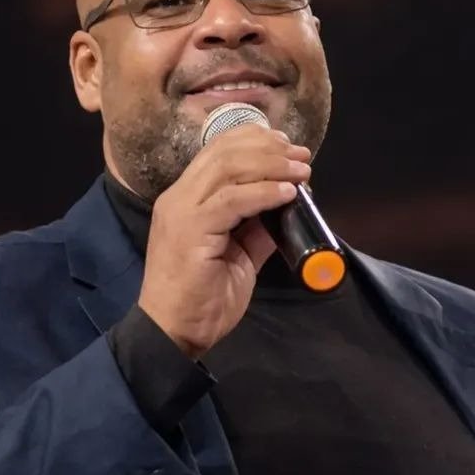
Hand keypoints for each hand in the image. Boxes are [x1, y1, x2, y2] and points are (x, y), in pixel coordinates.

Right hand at [137, 124, 311, 358]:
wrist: (173, 333)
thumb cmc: (202, 300)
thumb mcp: (238, 257)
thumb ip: (255, 230)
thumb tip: (286, 209)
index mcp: (186, 199)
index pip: (217, 151)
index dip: (255, 141)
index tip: (287, 146)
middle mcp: (179, 198)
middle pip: (224, 152)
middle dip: (269, 149)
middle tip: (301, 157)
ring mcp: (182, 212)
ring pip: (228, 168)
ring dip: (271, 166)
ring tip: (301, 172)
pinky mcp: (191, 230)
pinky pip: (232, 200)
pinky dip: (263, 193)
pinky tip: (287, 194)